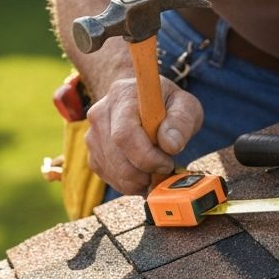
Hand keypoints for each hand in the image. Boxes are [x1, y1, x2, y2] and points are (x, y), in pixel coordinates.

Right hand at [85, 75, 203, 194]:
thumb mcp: (185, 104)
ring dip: (138, 180)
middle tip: (165, 170)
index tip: (167, 163)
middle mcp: (101, 113)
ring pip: (112, 170)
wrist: (145, 102)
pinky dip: (129, 183)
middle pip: (116, 156)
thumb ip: (181, 121)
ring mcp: (93, 134)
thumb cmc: (167, 103)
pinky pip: (108, 177)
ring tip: (157, 171)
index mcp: (123, 95)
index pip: (125, 134)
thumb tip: (170, 145)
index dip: (146, 156)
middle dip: (144, 172)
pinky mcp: (93, 153)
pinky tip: (144, 174)